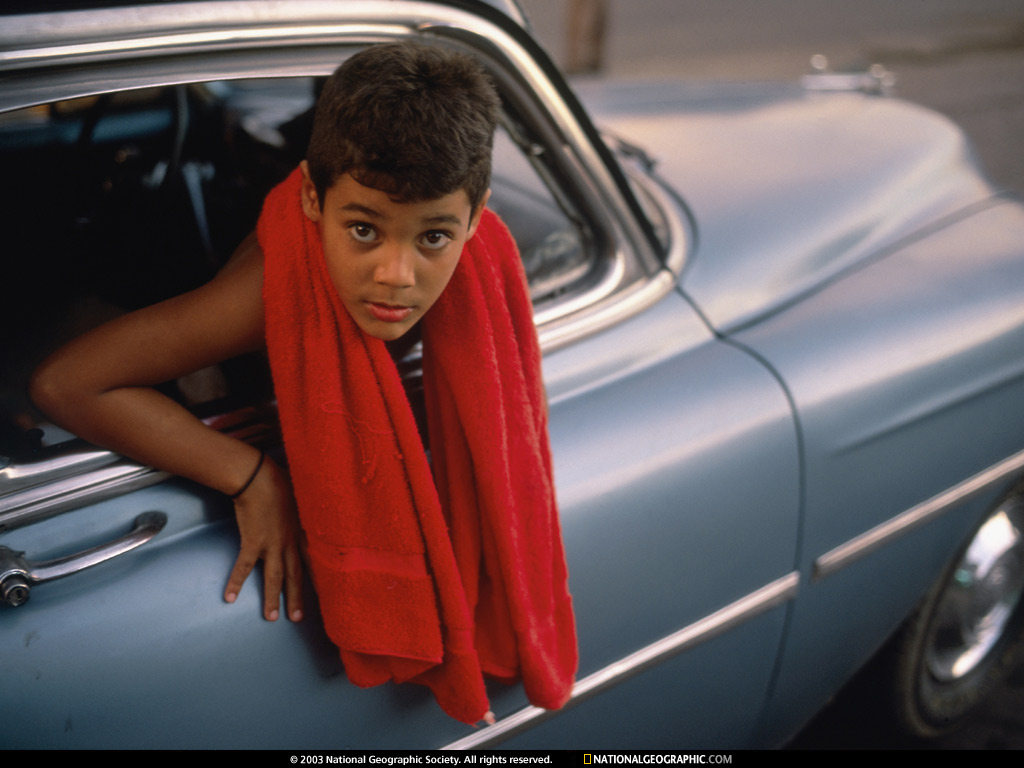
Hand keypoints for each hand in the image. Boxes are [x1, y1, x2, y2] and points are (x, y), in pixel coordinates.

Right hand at [224, 455, 304, 621]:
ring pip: (273, 577)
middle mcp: (289, 542)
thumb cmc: (279, 482)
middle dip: (297, 598)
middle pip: (295, 575)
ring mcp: (271, 544)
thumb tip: (307, 512)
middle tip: (297, 618)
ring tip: (271, 617)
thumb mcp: (300, 498)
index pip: (311, 561)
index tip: (322, 594)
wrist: (259, 478)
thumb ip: (304, 511)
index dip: (316, 578)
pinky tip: (230, 598)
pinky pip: (243, 567)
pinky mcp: (252, 542)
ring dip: (272, 598)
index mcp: (301, 533)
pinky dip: (236, 582)